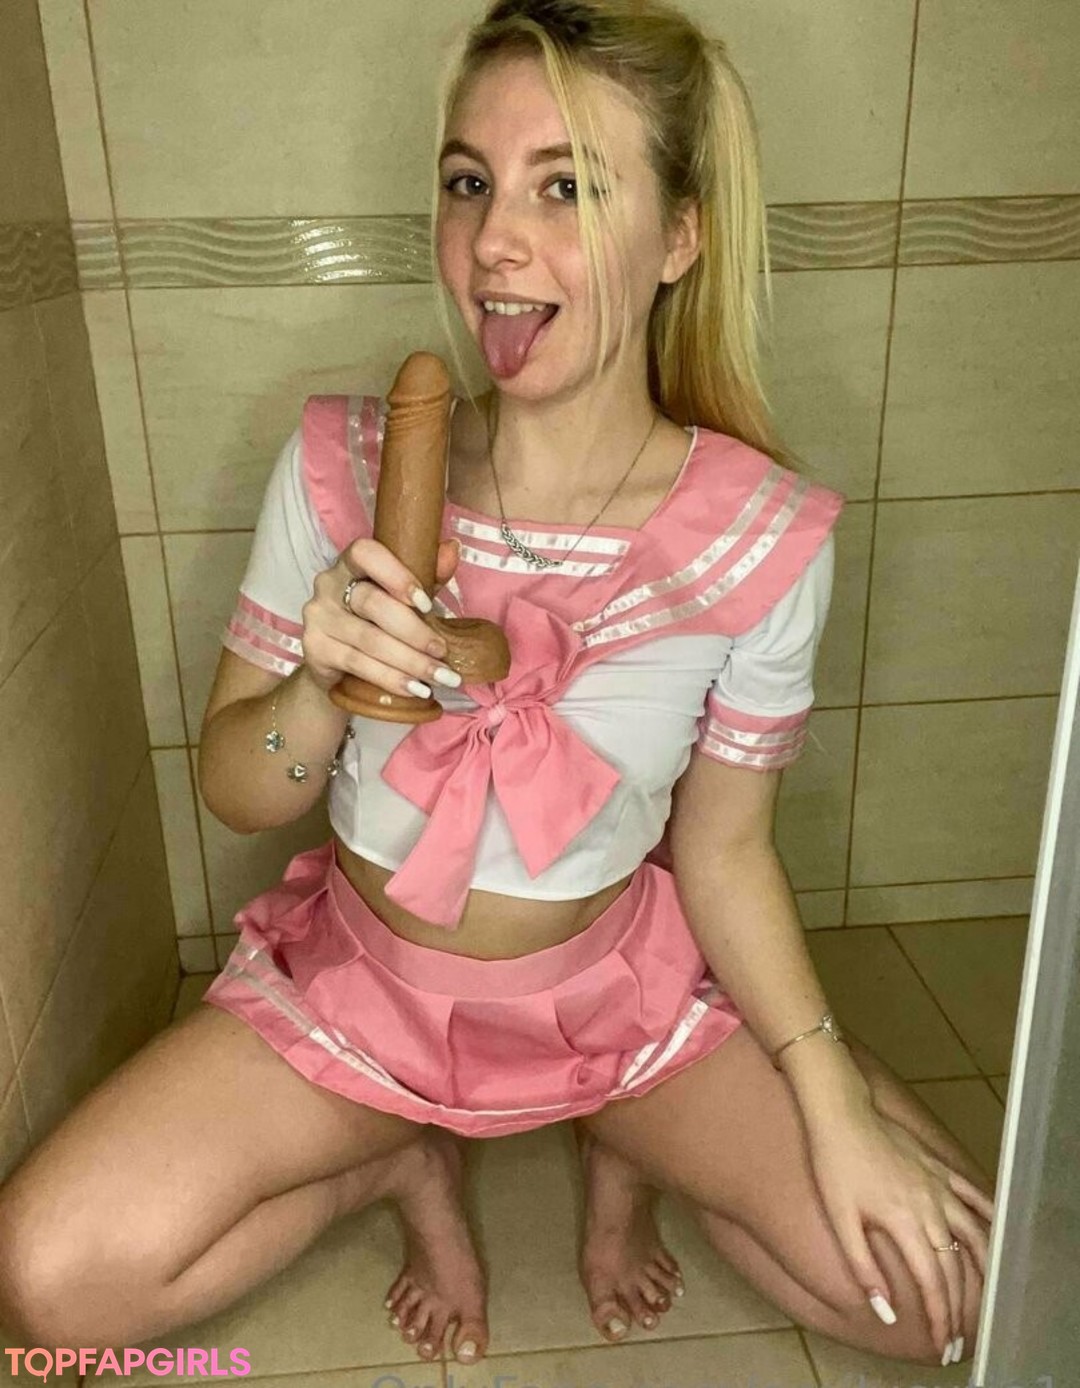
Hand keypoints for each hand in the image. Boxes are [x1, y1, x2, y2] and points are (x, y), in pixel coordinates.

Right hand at [301, 536, 460, 695]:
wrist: (336, 664)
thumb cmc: (376, 621)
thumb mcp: (404, 597)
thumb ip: (428, 575)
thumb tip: (452, 549)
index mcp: (350, 564)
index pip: (365, 553)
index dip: (396, 575)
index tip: (426, 602)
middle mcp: (328, 586)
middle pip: (373, 603)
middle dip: (414, 631)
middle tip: (442, 651)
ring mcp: (318, 618)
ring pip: (370, 640)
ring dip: (410, 661)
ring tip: (439, 676)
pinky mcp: (315, 650)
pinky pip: (359, 664)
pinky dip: (392, 679)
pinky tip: (415, 689)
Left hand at [803, 1099, 990, 1364]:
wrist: (840, 1112)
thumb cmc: (834, 1164)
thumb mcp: (840, 1219)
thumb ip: (864, 1268)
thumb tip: (886, 1312)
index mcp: (905, 1222)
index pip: (932, 1283)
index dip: (940, 1317)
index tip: (943, 1344)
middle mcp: (930, 1206)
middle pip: (955, 1266)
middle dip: (959, 1307)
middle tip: (958, 1336)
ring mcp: (938, 1185)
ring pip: (974, 1234)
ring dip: (984, 1270)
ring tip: (986, 1298)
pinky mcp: (939, 1167)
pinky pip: (973, 1195)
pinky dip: (990, 1217)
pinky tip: (996, 1233)